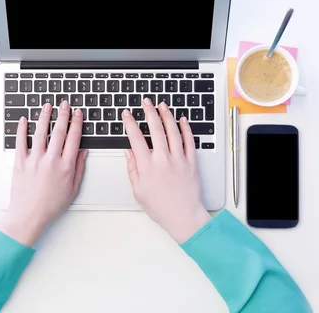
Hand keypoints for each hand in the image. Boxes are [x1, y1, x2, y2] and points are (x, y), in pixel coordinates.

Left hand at [0, 101, 87, 246]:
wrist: (29, 216)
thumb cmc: (50, 206)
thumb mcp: (73, 189)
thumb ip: (79, 168)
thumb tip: (83, 152)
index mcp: (65, 166)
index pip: (73, 138)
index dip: (77, 123)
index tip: (78, 113)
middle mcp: (51, 160)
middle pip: (59, 131)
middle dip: (63, 115)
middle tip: (65, 104)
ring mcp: (35, 160)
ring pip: (40, 132)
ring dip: (44, 117)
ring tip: (47, 106)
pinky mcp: (20, 163)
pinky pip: (20, 142)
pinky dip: (21, 129)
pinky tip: (24, 120)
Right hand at [122, 98, 209, 243]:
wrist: (184, 217)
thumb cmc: (160, 207)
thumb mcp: (138, 190)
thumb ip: (132, 169)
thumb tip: (129, 152)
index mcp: (147, 167)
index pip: (135, 138)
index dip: (130, 123)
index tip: (127, 114)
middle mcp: (163, 160)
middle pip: (155, 129)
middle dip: (149, 112)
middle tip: (146, 102)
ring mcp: (179, 159)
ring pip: (173, 131)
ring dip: (166, 115)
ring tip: (162, 106)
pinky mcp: (191, 162)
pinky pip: (189, 141)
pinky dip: (186, 128)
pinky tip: (182, 120)